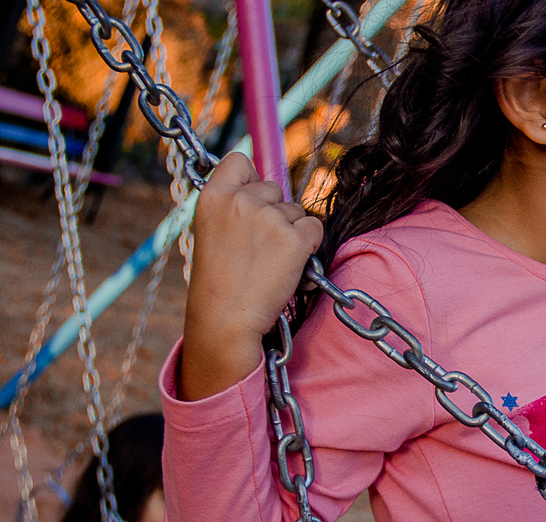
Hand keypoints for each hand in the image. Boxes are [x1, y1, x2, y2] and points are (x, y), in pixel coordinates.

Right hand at [181, 153, 323, 399]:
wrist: (226, 318)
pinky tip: (288, 266)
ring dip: (291, 233)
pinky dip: (309, 246)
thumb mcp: (212, 232)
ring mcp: (269, 217)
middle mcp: (241, 199)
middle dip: (274, 213)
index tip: (250, 202)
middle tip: (258, 248)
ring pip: (296, 210)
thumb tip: (268, 187)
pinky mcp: (294, 238)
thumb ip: (234, 206)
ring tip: (268, 262)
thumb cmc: (220, 281)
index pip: (238, 160)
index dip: (250, 178)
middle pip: (274, 188)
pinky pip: (315, 228)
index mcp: (211, 196)